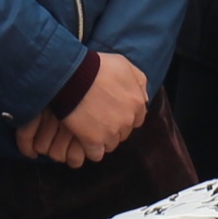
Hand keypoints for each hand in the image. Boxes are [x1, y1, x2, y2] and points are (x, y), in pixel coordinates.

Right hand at [20, 56, 151, 166]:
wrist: (72, 76)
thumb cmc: (97, 66)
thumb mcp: (124, 64)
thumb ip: (139, 80)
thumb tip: (145, 98)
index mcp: (137, 102)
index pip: (137, 118)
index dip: (125, 115)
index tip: (113, 111)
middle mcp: (127, 119)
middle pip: (124, 132)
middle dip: (115, 127)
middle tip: (99, 118)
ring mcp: (111, 132)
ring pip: (111, 144)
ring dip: (103, 139)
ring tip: (90, 128)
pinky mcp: (93, 141)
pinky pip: (96, 154)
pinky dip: (91, 149)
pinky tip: (84, 140)